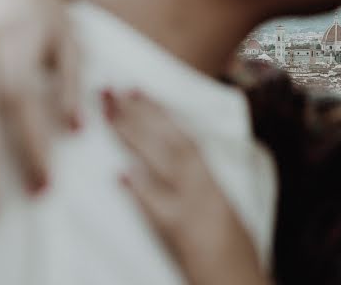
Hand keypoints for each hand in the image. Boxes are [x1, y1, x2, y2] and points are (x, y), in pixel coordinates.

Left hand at [104, 89, 269, 284]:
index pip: (184, 136)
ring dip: (134, 138)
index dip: (159, 111)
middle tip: (107, 91)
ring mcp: (192, 210)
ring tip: (109, 114)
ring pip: (162, 165)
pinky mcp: (180, 236)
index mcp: (214, 181)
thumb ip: (197, 185)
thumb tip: (170, 161)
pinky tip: (122, 175)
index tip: (135, 89)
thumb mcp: (221, 208)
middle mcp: (204, 190)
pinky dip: (140, 191)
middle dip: (137, 115)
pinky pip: (158, 210)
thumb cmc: (232, 252)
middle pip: (168, 143)